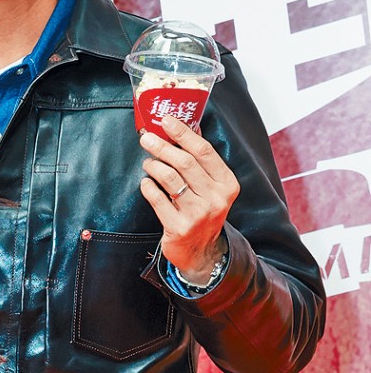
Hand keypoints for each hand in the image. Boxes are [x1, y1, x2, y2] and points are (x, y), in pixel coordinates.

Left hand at [139, 116, 238, 281]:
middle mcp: (216, 198)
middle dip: (163, 146)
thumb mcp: (210, 188)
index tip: (166, 120)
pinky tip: (146, 183)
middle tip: (147, 138)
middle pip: (185, 163)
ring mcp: (198, 214)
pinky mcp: (179, 227)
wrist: (200, 252)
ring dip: (154, 166)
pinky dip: (148, 187)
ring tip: (148, 163)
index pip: (204, 151)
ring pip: (170, 179)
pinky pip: (157, 199)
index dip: (183, 133)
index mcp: (227, 184)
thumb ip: (200, 162)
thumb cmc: (202, 212)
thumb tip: (186, 128)